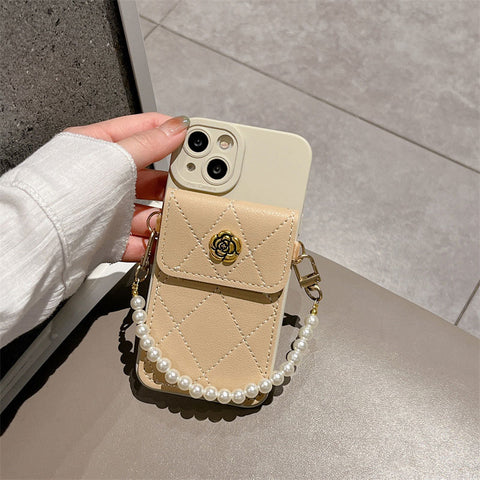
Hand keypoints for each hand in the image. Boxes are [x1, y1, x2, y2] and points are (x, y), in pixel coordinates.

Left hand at [64, 113, 188, 260]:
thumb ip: (148, 143)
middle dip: (169, 183)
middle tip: (190, 185)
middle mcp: (102, 178)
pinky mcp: (106, 238)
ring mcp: (105, 209)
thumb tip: (176, 127)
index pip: (142, 131)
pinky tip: (160, 240)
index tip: (196, 139)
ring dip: (160, 216)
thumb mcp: (112, 158)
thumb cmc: (63, 191)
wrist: (38, 244)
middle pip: (148, 176)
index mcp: (98, 148)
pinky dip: (151, 243)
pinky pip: (137, 240)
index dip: (170, 133)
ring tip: (172, 217)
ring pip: (146, 211)